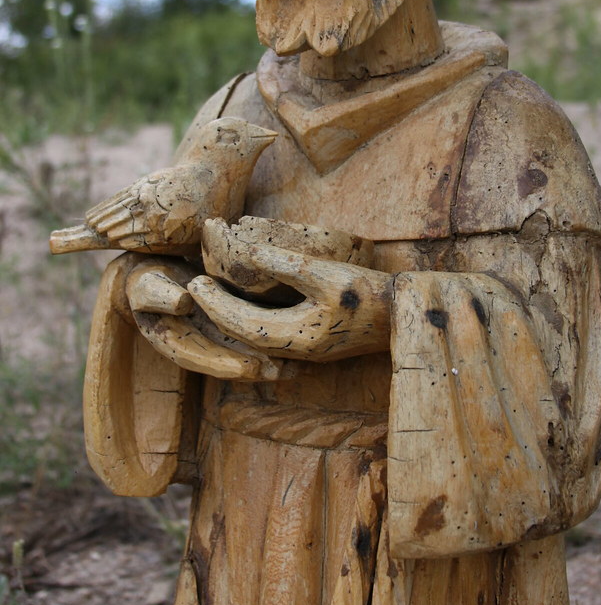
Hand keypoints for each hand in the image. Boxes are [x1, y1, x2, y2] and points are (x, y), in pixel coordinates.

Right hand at [124, 261, 282, 380]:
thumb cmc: (148, 278)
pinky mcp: (226, 330)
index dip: (220, 363)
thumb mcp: (145, 283)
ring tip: (294, 368)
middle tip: (279, 372)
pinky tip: (296, 350)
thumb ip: (158, 294)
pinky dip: (268, 345)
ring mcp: (211, 341)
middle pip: (223, 362)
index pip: (196, 357)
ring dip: (265, 362)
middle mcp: (194, 347)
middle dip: (252, 369)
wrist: (156, 274)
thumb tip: (182, 302)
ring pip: (239, 354)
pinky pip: (247, 340)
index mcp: (170, 342)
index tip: (245, 369)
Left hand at [187, 239, 392, 361]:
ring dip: (232, 316)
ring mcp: (305, 351)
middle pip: (244, 334)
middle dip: (217, 310)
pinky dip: (250, 320)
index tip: (195, 282)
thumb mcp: (328, 274)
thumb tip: (247, 252)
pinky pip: (270, 336)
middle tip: (196, 285)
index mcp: (296, 337)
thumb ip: (286, 265)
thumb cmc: (367, 292)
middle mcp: (296, 351)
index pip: (241, 324)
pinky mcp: (312, 344)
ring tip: (214, 292)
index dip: (216, 304)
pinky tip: (244, 304)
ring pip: (255, 337)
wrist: (402, 316)